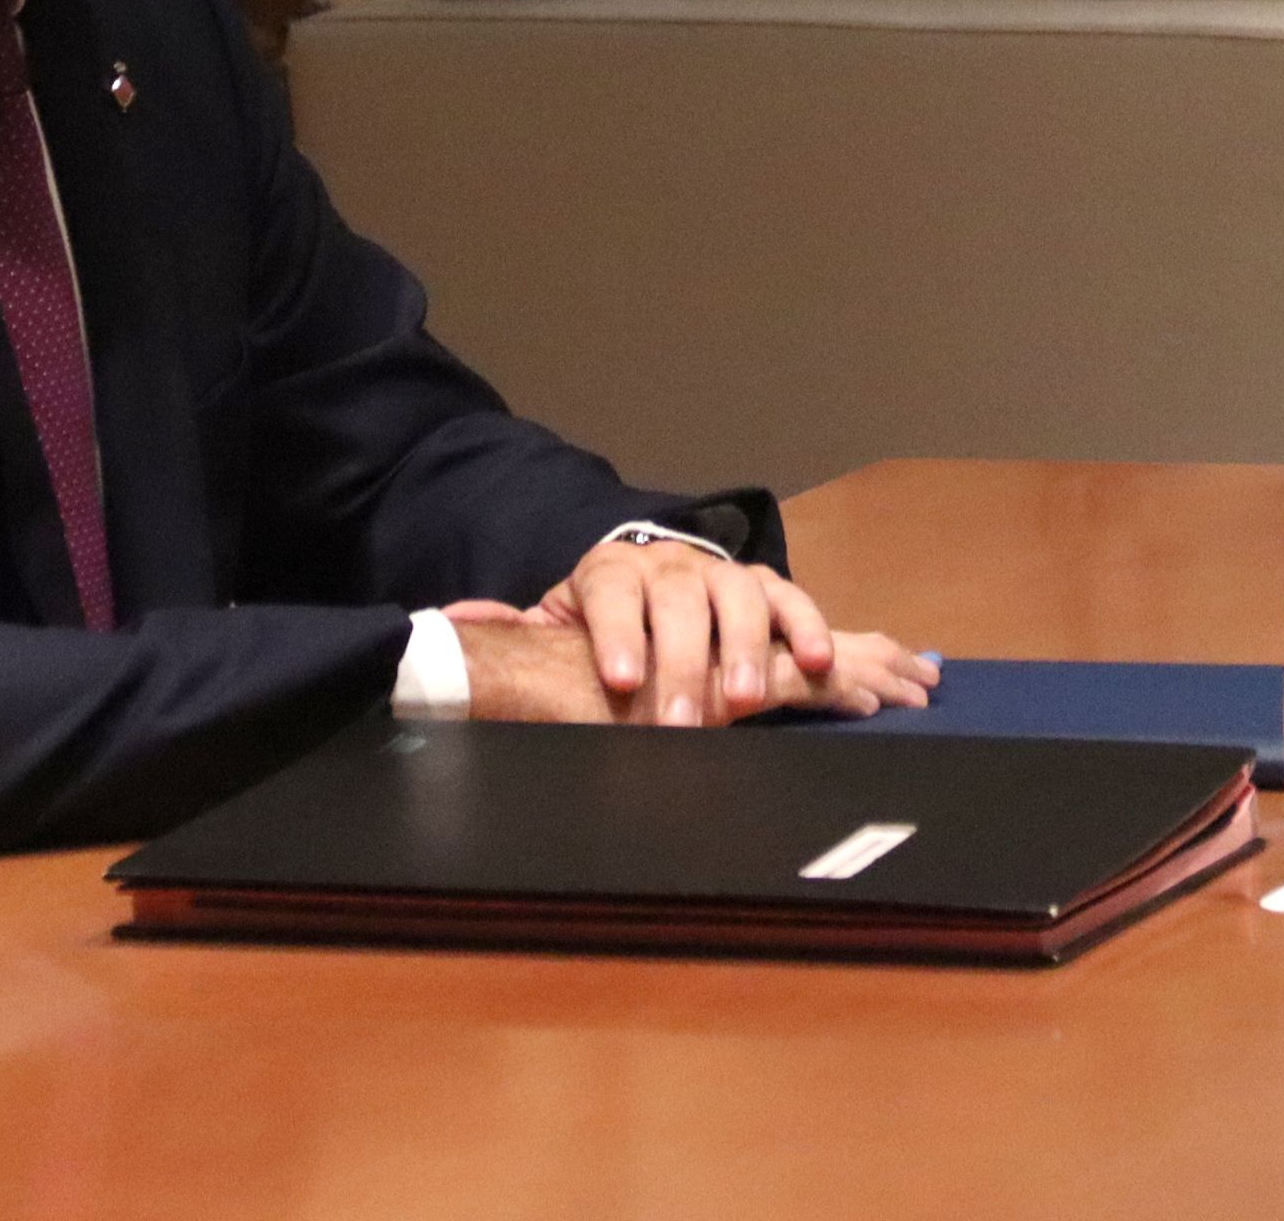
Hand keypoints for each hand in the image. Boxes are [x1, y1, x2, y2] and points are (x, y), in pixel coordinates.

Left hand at [458, 541, 940, 726]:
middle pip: (682, 601)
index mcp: (610, 574)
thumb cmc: (595, 626)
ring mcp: (723, 574)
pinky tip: (829, 666)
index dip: (617, 635)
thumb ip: (510, 631)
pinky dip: (814, 630)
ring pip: (744, 598)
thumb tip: (454, 622)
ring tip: (749, 700)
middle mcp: (671, 565)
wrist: (640, 583)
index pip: (612, 596)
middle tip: (686, 719)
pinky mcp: (766, 589)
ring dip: (752, 649)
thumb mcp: (551, 626)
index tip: (620, 682)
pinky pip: (796, 601)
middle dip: (687, 661)